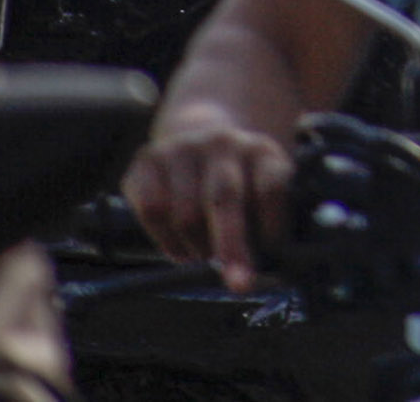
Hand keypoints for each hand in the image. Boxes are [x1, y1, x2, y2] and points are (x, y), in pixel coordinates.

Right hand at [125, 115, 292, 291]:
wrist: (194, 135)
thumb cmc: (235, 179)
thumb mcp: (260, 188)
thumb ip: (266, 221)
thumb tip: (265, 271)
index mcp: (261, 151)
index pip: (270, 187)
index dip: (272, 224)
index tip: (272, 254)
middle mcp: (223, 143)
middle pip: (224, 198)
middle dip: (231, 246)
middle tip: (239, 283)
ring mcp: (183, 148)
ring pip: (185, 214)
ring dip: (195, 248)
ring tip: (201, 254)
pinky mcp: (147, 159)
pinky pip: (152, 211)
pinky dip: (164, 239)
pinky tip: (177, 245)